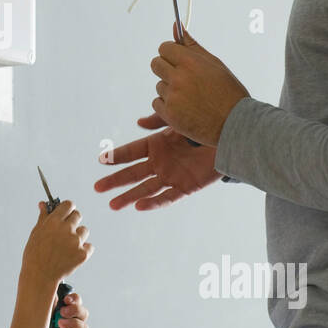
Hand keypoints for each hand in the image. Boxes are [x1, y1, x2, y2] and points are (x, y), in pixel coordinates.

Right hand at [22, 200, 92, 286]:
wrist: (40, 276)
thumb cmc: (35, 254)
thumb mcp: (36, 233)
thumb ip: (43, 217)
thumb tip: (43, 204)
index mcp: (53, 221)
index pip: (68, 204)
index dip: (67, 208)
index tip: (66, 213)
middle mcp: (66, 229)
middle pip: (78, 215)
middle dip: (73, 221)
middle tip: (65, 231)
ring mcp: (76, 242)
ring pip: (84, 231)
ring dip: (78, 236)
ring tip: (67, 246)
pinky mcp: (83, 254)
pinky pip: (89, 246)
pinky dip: (83, 250)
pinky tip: (73, 254)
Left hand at [40, 292, 88, 327]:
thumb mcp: (40, 318)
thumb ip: (48, 306)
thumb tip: (53, 295)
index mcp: (67, 313)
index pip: (76, 302)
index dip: (74, 299)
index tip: (66, 299)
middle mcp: (74, 325)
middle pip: (83, 313)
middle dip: (74, 310)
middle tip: (62, 311)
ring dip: (73, 323)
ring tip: (59, 324)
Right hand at [94, 113, 220, 210]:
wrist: (230, 140)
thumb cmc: (204, 128)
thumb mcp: (180, 121)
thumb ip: (160, 121)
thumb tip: (139, 122)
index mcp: (156, 145)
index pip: (131, 152)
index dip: (116, 156)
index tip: (100, 160)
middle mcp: (160, 163)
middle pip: (133, 173)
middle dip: (115, 181)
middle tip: (97, 188)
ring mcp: (171, 176)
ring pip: (145, 189)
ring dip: (129, 197)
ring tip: (112, 205)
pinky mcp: (185, 188)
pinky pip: (167, 197)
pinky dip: (154, 203)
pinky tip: (139, 206)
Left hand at [150, 28, 248, 145]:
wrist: (235, 124)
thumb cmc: (227, 92)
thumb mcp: (214, 64)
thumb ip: (192, 46)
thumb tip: (176, 26)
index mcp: (191, 62)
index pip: (164, 48)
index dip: (170, 53)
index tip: (177, 59)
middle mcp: (179, 78)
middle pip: (156, 64)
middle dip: (165, 68)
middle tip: (181, 78)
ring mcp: (173, 96)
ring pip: (159, 85)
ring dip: (169, 90)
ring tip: (190, 97)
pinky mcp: (169, 114)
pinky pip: (157, 103)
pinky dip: (167, 106)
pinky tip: (184, 108)